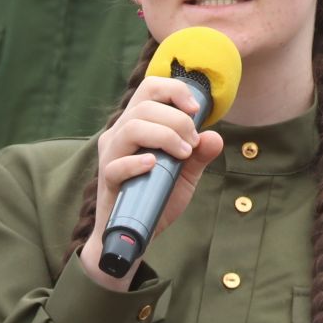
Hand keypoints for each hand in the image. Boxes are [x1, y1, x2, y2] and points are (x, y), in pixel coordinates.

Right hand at [78, 77, 224, 290]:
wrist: (137, 233)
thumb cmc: (157, 196)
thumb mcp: (186, 174)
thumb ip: (200, 155)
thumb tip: (214, 137)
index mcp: (137, 124)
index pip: (150, 89)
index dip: (174, 90)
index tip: (196, 110)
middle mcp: (120, 134)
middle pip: (144, 106)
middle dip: (177, 120)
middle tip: (193, 143)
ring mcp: (111, 156)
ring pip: (131, 127)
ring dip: (165, 136)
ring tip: (183, 154)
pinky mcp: (107, 180)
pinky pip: (117, 164)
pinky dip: (138, 161)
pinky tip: (154, 165)